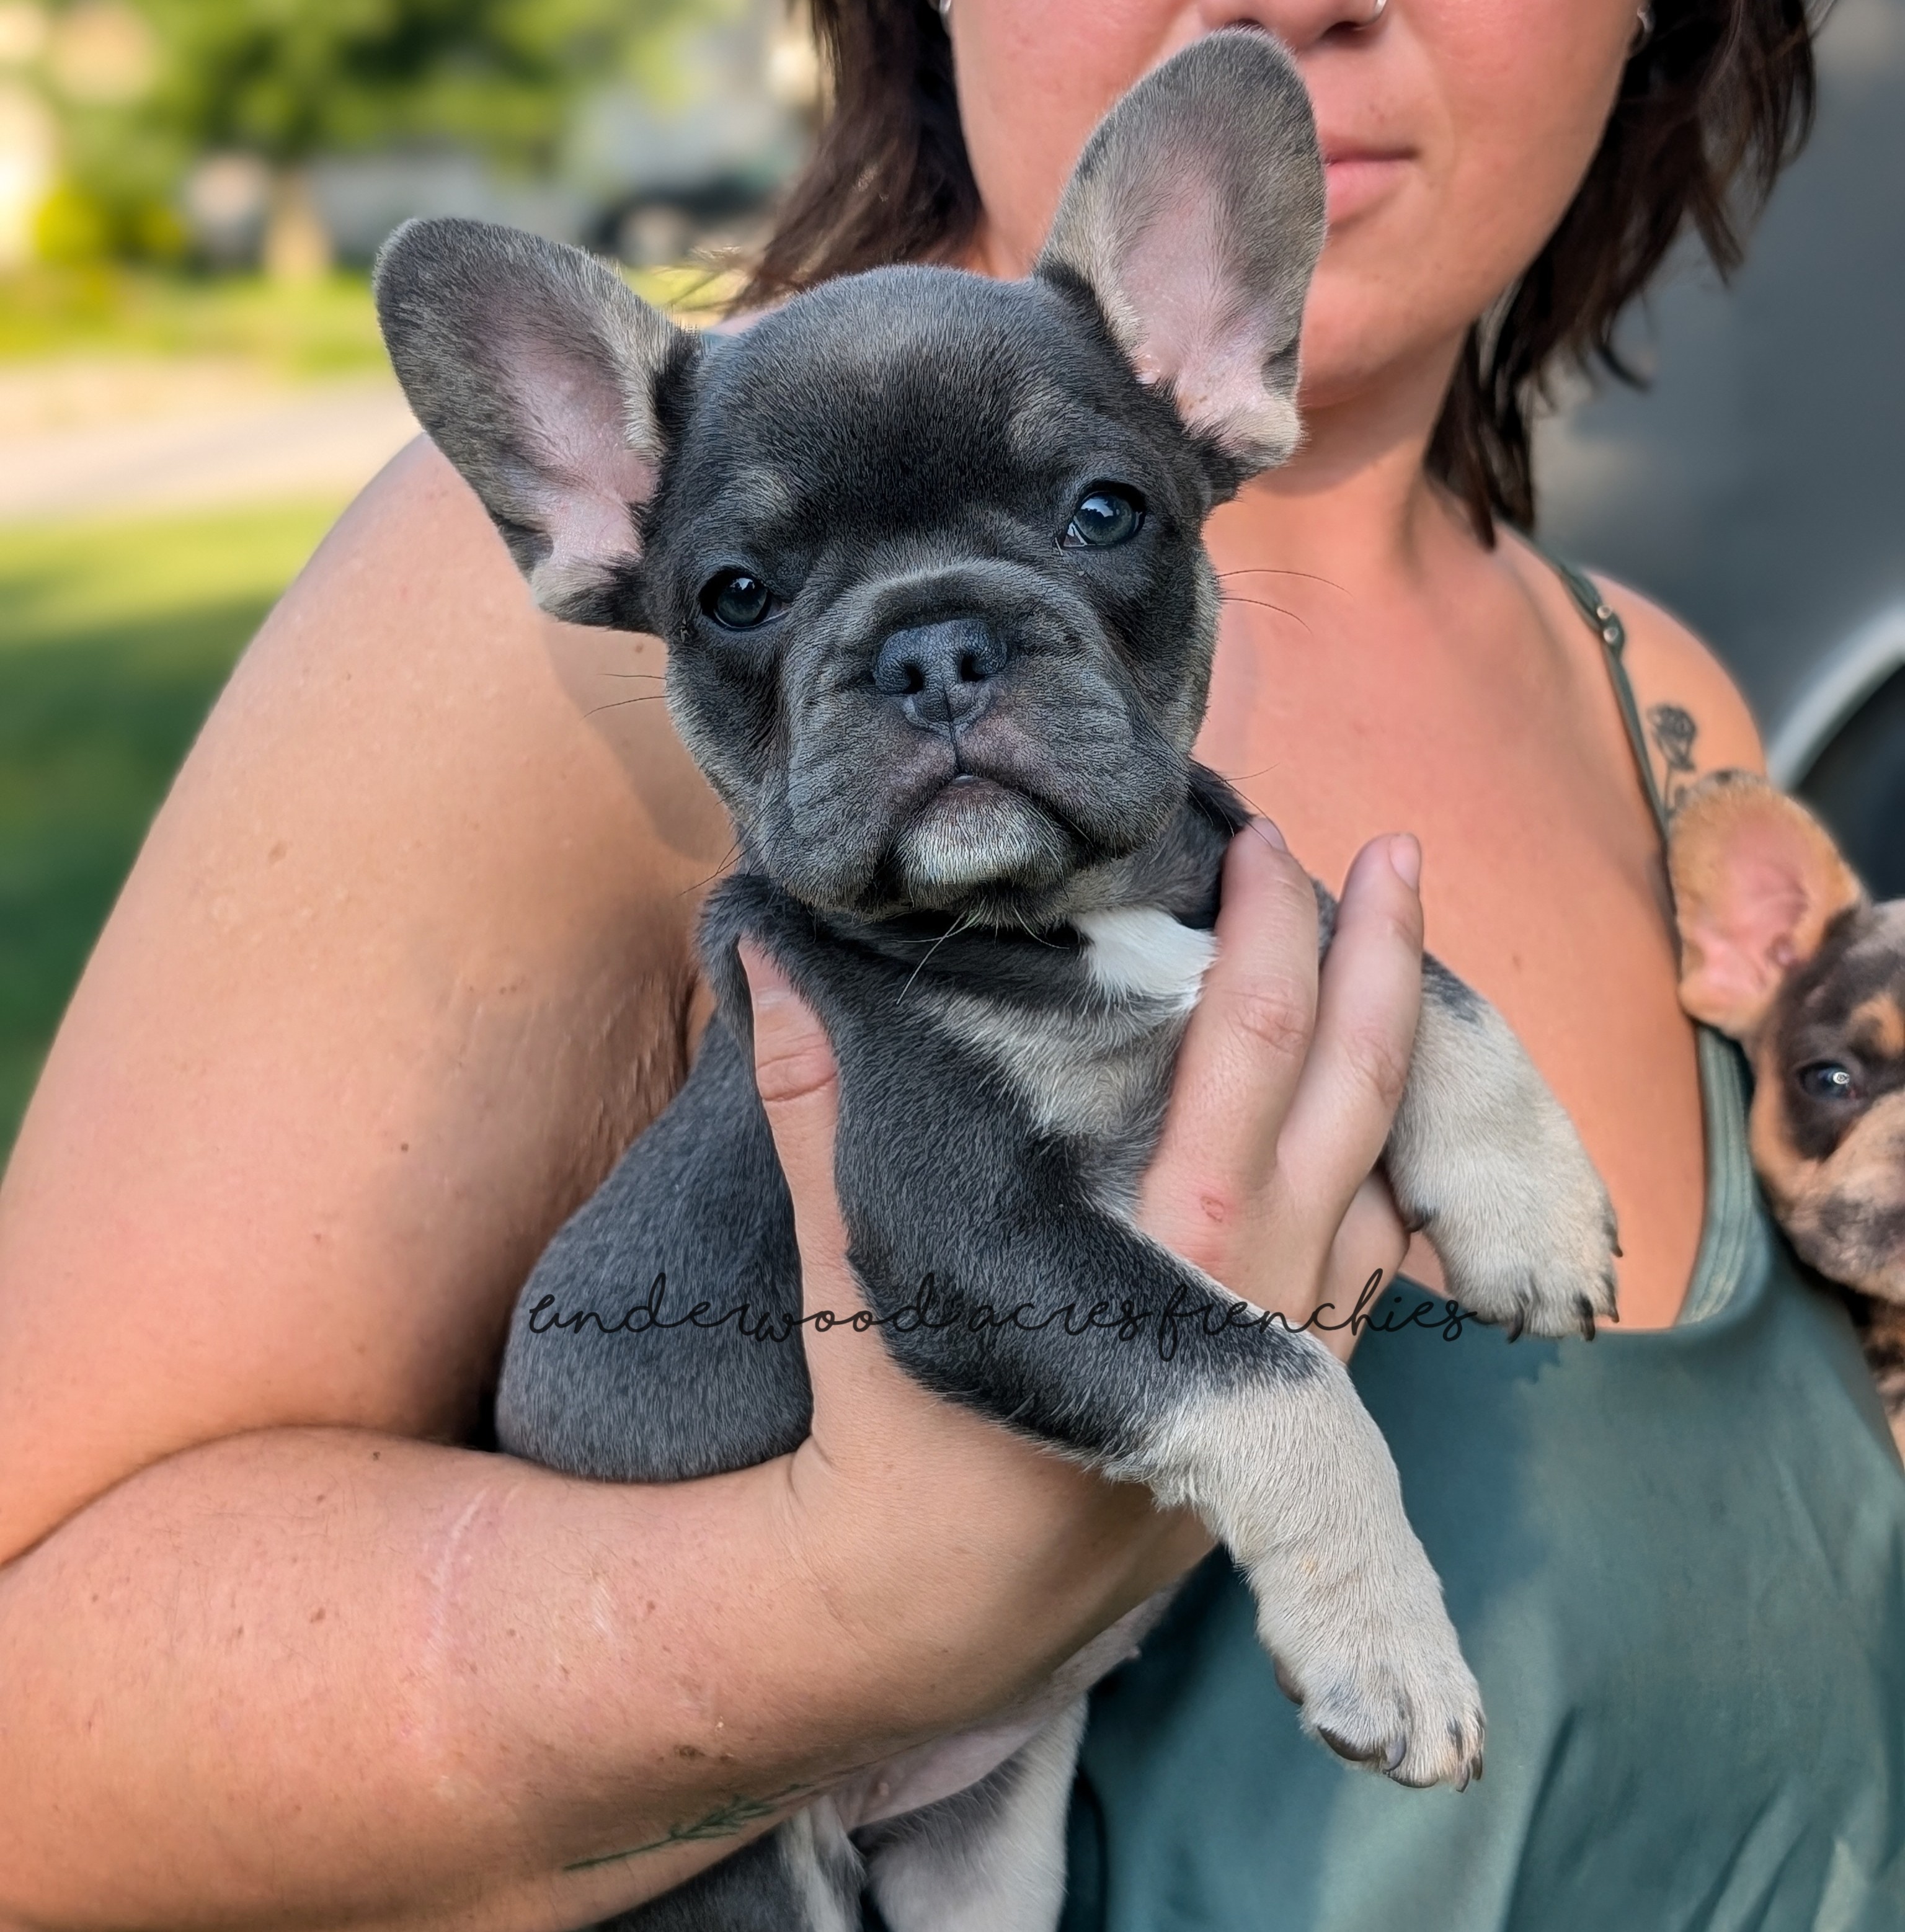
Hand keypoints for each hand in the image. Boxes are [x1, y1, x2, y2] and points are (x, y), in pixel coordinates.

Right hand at [733, 819, 1424, 1725]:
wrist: (941, 1607)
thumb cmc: (902, 1430)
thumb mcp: (860, 1257)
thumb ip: (819, 1104)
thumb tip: (774, 961)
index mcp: (1170, 1233)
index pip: (1254, 1040)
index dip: (1273, 928)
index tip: (1265, 841)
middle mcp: (1264, 1282)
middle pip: (1363, 1089)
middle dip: (1387, 957)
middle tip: (1404, 853)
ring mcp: (1298, 1345)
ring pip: (1388, 1175)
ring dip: (1399, 1062)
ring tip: (1396, 965)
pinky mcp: (1296, 1395)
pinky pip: (1375, 1260)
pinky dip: (1387, 1172)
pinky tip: (1374, 1130)